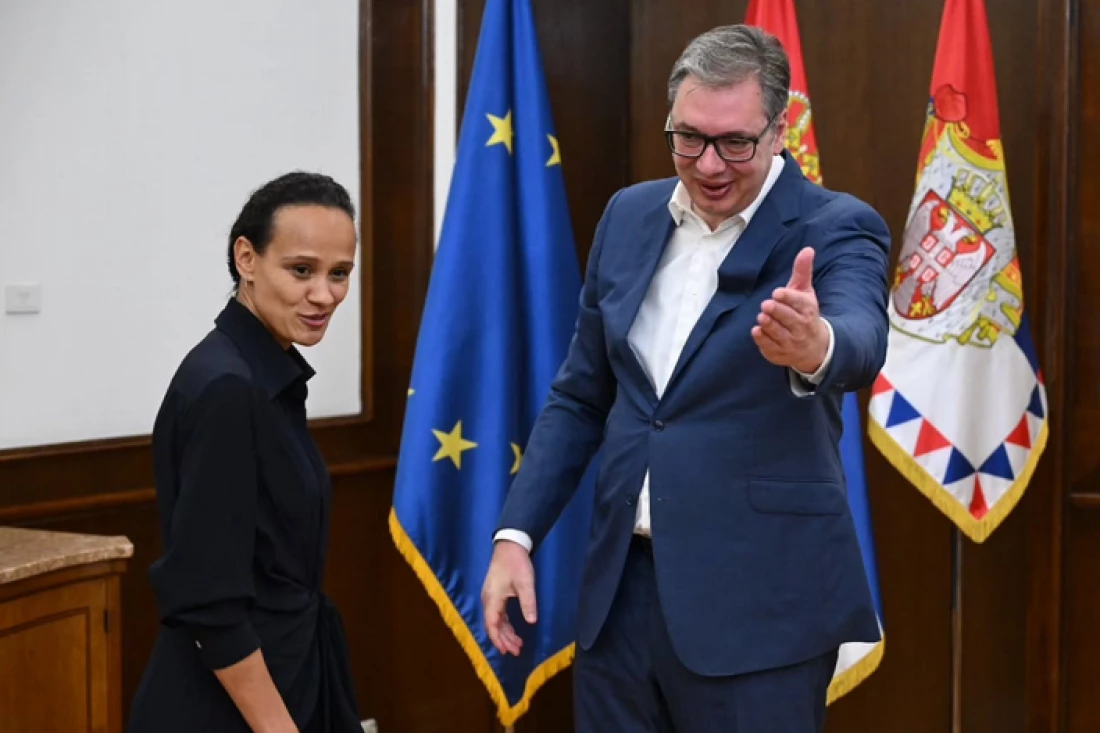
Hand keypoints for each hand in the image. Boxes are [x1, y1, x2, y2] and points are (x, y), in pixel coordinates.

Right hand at [481, 541, 536, 655]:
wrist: (510, 545)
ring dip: (505, 633)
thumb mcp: (525, 583)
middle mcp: (488, 600)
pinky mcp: (495, 594)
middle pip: (493, 625)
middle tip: (517, 651)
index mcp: (492, 599)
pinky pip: (498, 614)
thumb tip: (532, 622)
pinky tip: (512, 630)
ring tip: (517, 644)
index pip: (492, 625)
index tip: (507, 651)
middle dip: (504, 640)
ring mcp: (491, 597)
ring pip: (496, 620)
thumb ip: (528, 603)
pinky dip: (505, 624)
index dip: (498, 640)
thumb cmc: (517, 564)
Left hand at [752, 247, 828, 374]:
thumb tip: (807, 249)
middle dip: (776, 311)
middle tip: (766, 305)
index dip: (787, 297)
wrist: (814, 347)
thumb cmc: (805, 313)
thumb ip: (802, 271)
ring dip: (768, 324)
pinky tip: (757, 331)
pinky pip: (770, 347)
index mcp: (808, 309)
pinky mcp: (779, 353)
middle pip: (788, 318)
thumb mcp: (805, 292)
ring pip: (778, 333)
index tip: (777, 293)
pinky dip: (763, 339)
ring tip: (762, 317)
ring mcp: (791, 342)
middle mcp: (801, 327)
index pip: (798, 302)